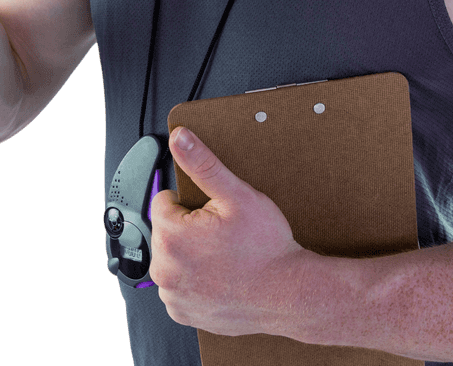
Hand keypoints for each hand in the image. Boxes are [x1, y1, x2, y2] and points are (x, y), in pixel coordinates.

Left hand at [149, 127, 306, 336]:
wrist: (290, 295)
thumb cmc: (267, 249)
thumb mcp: (237, 195)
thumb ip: (202, 163)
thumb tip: (180, 138)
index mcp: (171, 236)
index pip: (162, 201)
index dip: (190, 203)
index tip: (213, 215)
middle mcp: (165, 269)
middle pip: (165, 230)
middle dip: (188, 228)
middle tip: (221, 236)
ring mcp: (172, 295)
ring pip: (171, 258)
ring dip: (189, 255)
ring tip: (222, 257)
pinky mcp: (182, 312)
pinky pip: (178, 285)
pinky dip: (193, 280)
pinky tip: (218, 277)